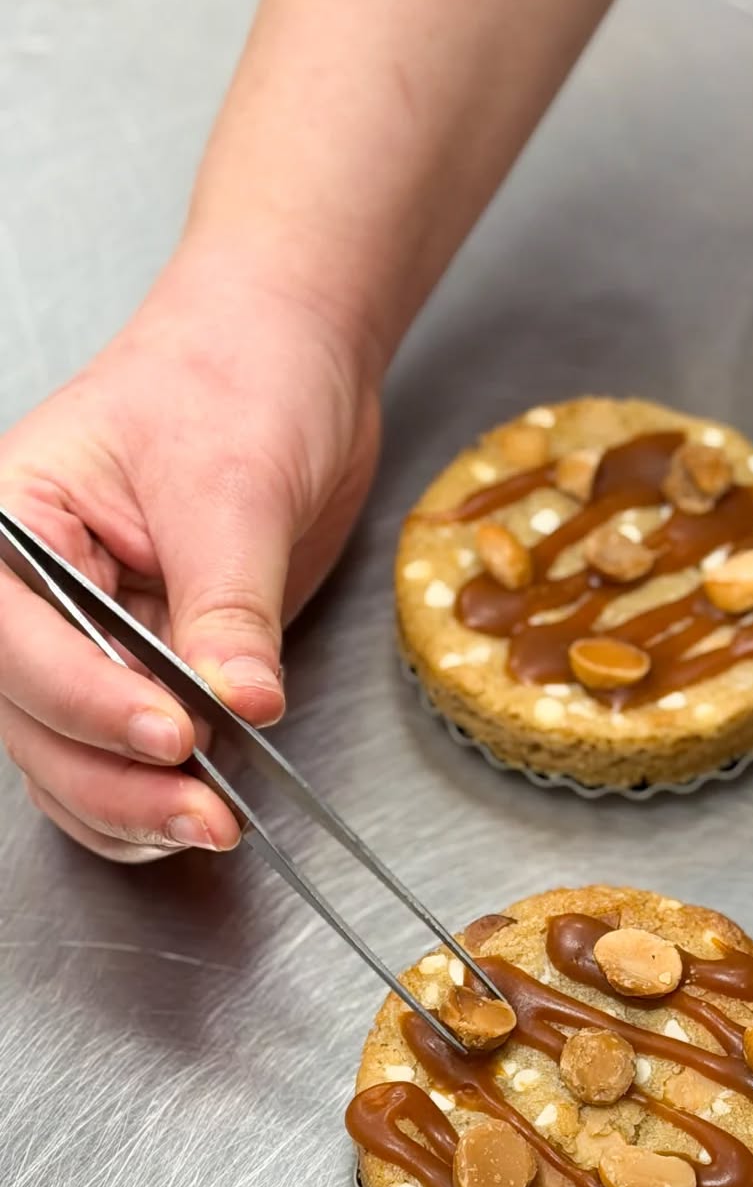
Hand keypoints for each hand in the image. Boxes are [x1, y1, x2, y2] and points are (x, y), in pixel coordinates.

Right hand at [0, 248, 380, 860]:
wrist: (290, 359)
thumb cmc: (238, 379)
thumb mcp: (236, 486)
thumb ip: (230, 603)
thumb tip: (241, 701)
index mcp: (10, 523)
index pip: (18, 634)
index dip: (88, 696)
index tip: (173, 733)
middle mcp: (28, 592)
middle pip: (32, 716)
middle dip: (115, 776)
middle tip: (207, 812)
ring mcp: (84, 638)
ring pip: (68, 755)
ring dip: (133, 806)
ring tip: (215, 827)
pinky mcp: (143, 669)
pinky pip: (121, 756)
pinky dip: (152, 798)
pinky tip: (199, 818)